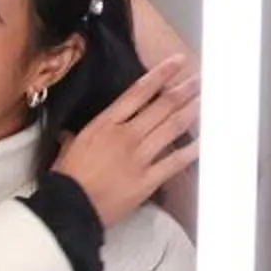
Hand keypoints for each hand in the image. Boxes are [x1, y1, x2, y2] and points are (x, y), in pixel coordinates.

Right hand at [51, 55, 199, 226]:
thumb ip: (75, 138)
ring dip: (191, 111)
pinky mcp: (148, 179)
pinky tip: (205, 140)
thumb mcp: (67, 149)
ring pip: (172, 128)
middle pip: (162, 107)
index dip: (161, 75)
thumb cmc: (65, 179)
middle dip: (184, 90)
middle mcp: (126, 135)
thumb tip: (69, 134)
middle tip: (199, 79)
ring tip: (206, 99)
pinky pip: (175, 161)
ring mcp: (139, 157)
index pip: (138, 92)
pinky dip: (192, 150)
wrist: (68, 208)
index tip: (176, 62)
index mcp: (104, 124)